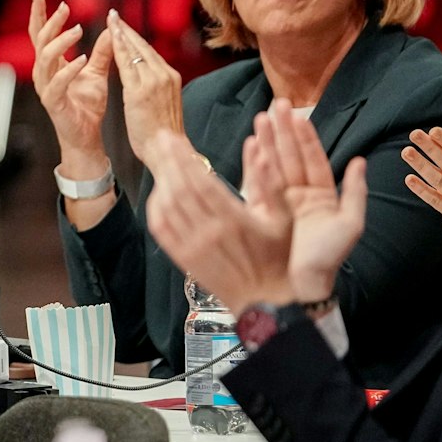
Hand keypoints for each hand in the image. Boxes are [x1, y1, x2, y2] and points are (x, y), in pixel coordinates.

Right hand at [27, 0, 113, 170]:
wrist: (87, 135)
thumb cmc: (88, 105)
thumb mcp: (97, 73)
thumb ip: (102, 52)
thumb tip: (112, 29)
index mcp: (52, 65)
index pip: (41, 35)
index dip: (39, 16)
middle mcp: (44, 74)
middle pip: (39, 42)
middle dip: (49, 22)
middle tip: (64, 7)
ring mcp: (46, 88)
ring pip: (44, 60)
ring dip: (60, 42)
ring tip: (77, 30)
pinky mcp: (53, 103)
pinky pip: (56, 84)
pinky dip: (68, 70)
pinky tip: (81, 59)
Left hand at [109, 12, 188, 175]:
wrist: (168, 150)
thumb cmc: (162, 136)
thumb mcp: (162, 106)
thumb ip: (155, 90)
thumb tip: (146, 84)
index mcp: (170, 79)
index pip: (150, 53)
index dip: (135, 39)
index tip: (124, 27)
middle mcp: (165, 75)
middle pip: (143, 46)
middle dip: (127, 30)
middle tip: (114, 15)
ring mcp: (154, 81)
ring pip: (136, 51)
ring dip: (122, 33)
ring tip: (111, 20)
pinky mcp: (141, 90)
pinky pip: (128, 64)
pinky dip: (119, 48)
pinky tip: (111, 37)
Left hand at [145, 130, 292, 311]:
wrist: (266, 302)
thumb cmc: (279, 258)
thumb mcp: (285, 219)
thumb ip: (271, 185)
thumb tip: (262, 152)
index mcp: (234, 220)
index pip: (200, 181)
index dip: (184, 157)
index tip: (174, 139)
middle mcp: (209, 232)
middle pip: (179, 189)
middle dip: (168, 161)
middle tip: (161, 140)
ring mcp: (193, 247)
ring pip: (167, 207)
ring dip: (160, 180)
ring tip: (160, 160)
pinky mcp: (184, 259)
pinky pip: (161, 229)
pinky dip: (155, 208)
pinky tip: (158, 193)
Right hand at [254, 100, 366, 303]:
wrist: (301, 285)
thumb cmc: (327, 258)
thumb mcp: (350, 224)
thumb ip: (355, 192)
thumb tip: (359, 161)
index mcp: (322, 196)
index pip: (314, 159)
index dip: (306, 137)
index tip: (298, 115)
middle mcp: (299, 195)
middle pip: (291, 156)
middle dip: (283, 131)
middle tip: (275, 106)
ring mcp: (279, 202)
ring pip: (274, 165)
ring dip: (267, 141)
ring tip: (260, 118)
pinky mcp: (261, 211)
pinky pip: (256, 182)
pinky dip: (253, 163)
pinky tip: (250, 145)